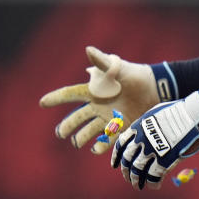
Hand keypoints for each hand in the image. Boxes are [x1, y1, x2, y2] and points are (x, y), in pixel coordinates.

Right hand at [39, 47, 174, 153]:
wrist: (156, 87)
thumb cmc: (135, 74)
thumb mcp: (118, 68)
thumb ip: (102, 62)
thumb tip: (88, 49)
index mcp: (94, 91)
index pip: (71, 94)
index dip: (56, 98)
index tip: (42, 102)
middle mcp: (99, 105)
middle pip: (77, 117)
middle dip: (68, 125)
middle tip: (60, 133)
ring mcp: (109, 117)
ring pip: (90, 130)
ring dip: (82, 137)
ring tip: (77, 142)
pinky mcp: (121, 126)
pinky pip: (108, 138)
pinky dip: (101, 145)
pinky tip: (96, 149)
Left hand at [111, 89, 198, 188]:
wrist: (196, 115)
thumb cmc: (181, 111)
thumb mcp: (157, 113)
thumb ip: (148, 124)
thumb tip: (144, 131)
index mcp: (138, 127)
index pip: (121, 145)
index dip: (117, 156)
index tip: (115, 165)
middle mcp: (141, 140)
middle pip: (128, 160)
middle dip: (126, 171)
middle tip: (128, 178)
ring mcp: (152, 151)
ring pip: (138, 171)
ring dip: (136, 180)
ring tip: (138, 186)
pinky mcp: (164, 160)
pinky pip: (154, 176)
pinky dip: (153, 183)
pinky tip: (155, 186)